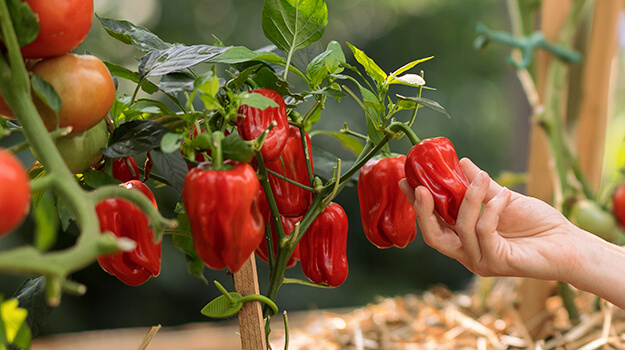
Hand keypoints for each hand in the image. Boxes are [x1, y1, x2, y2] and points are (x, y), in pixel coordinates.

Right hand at [399, 158, 580, 282]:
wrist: (568, 243)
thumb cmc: (538, 225)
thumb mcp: (503, 199)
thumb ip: (480, 186)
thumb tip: (460, 162)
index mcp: (464, 240)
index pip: (432, 224)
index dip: (416, 204)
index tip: (405, 179)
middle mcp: (468, 254)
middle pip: (433, 236)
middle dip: (423, 211)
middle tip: (421, 186)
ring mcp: (481, 261)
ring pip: (461, 228)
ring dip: (471, 199)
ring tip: (482, 178)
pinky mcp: (498, 262)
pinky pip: (484, 230)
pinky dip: (493, 208)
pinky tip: (507, 194)